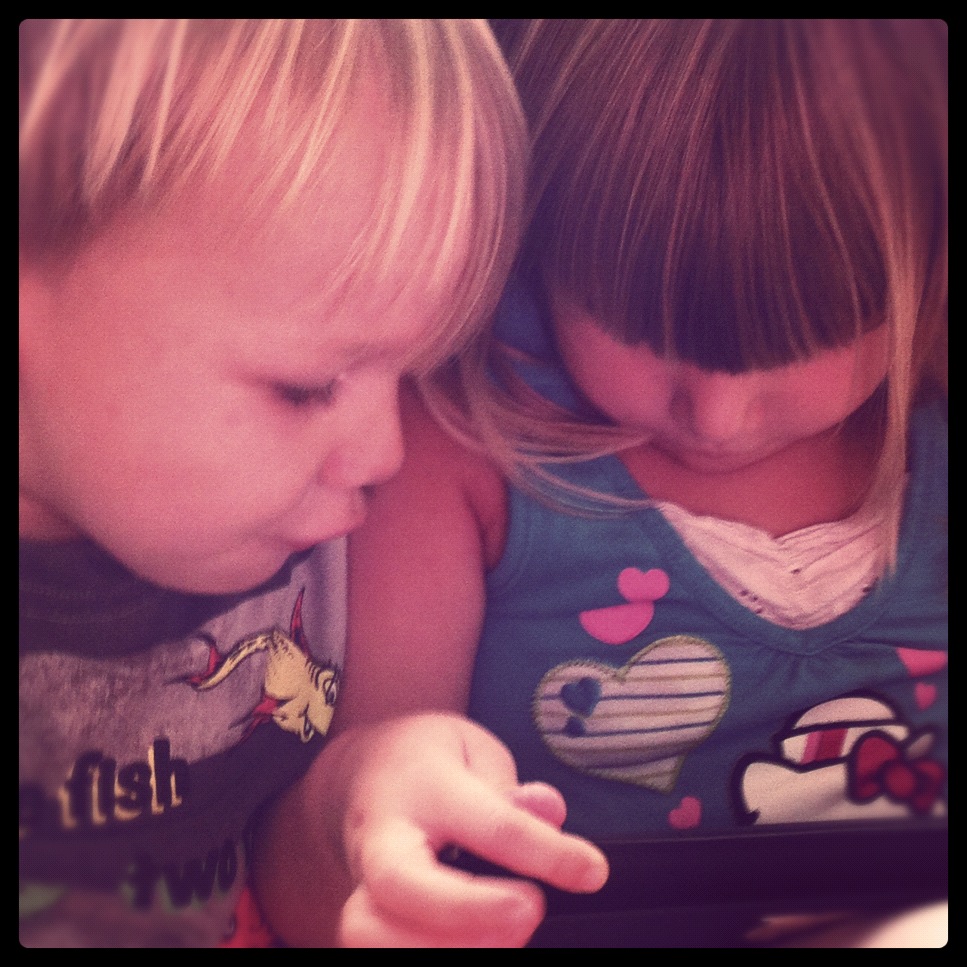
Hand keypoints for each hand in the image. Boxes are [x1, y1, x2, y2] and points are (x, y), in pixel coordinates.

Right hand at [336, 713, 608, 946]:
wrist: (363, 770)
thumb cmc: (432, 760)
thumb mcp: (475, 748)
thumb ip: (510, 786)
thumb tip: (549, 812)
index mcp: (425, 784)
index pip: (487, 822)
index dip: (545, 852)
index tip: (591, 871)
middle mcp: (384, 835)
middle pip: (401, 883)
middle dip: (467, 910)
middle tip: (529, 912)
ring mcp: (361, 880)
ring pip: (370, 932)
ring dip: (440, 949)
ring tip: (503, 940)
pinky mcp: (358, 915)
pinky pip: (369, 949)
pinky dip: (421, 956)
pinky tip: (473, 947)